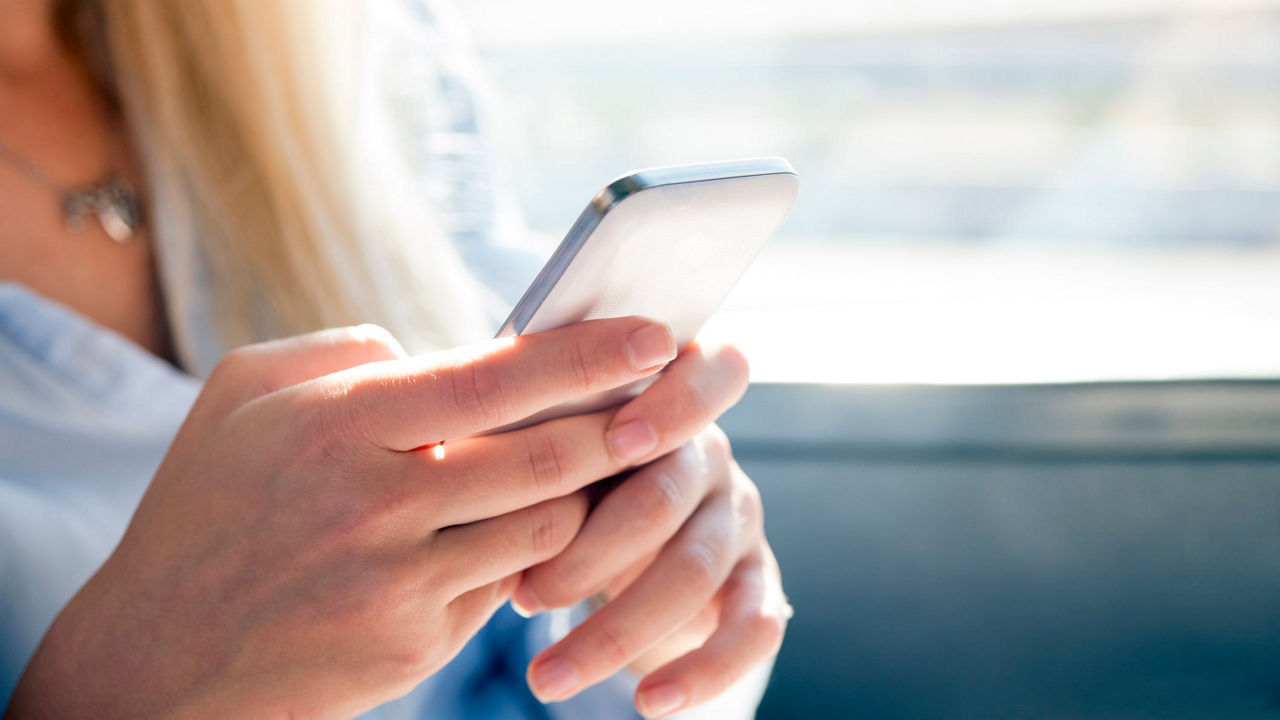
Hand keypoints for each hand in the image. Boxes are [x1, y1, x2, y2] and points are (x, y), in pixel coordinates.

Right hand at [7, 317, 705, 718]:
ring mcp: (401, 581)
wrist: (154, 660)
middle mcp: (379, 500)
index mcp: (341, 422)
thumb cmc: (202, 509)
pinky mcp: (418, 642)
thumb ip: (345, 352)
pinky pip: (508, 584)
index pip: (496, 377)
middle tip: (673, 401)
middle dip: (626, 426)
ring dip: (584, 494)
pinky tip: (523, 531)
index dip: (588, 354)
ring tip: (600, 463)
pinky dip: (532, 553)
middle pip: (549, 456)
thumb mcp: (243, 397)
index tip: (655, 335)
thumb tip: (435, 346)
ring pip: (547, 526)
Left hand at [511, 343, 791, 717]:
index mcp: (669, 393)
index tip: (617, 440)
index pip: (708, 374)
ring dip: (617, 630)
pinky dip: (703, 671)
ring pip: (696, 570)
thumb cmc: (561, 470)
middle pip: (671, 492)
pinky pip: (754, 629)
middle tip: (527, 596)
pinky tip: (650, 705)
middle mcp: (712, 453)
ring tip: (545, 677)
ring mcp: (738, 519)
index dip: (670, 406)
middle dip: (595, 549)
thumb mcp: (546, 434)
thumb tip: (402, 374)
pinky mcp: (756, 583)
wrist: (615, 536)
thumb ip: (511, 410)